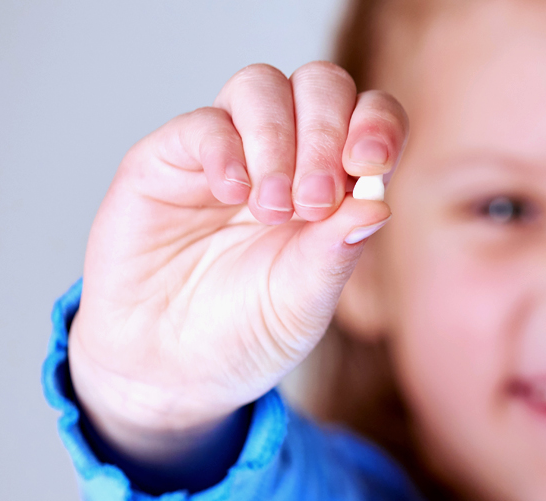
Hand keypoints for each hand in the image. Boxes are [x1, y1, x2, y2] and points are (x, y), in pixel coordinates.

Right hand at [68, 62, 406, 463]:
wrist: (168, 370)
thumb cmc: (243, 333)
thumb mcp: (304, 302)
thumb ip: (337, 252)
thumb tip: (377, 203)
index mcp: (332, 183)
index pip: (368, 119)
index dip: (377, 125)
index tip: (371, 165)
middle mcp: (282, 154)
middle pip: (319, 85)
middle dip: (327, 131)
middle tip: (315, 199)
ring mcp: (225, 151)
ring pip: (261, 86)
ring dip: (277, 139)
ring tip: (272, 208)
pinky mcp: (167, 160)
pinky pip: (204, 123)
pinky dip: (226, 150)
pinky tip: (233, 195)